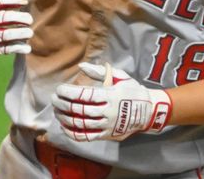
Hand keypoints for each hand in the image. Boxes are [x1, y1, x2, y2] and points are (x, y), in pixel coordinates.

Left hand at [52, 62, 171, 140]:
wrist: (150, 111)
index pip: (84, 95)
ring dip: (65, 118)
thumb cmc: (132, 91)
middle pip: (79, 109)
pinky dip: (73, 133)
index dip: (68, 92)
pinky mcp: (107, 135)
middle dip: (62, 104)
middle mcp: (108, 111)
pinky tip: (64, 126)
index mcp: (110, 95)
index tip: (59, 89)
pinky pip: (86, 137)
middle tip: (53, 99)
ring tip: (56, 111)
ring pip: (81, 124)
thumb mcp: (119, 76)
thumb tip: (81, 66)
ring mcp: (107, 125)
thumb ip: (99, 71)